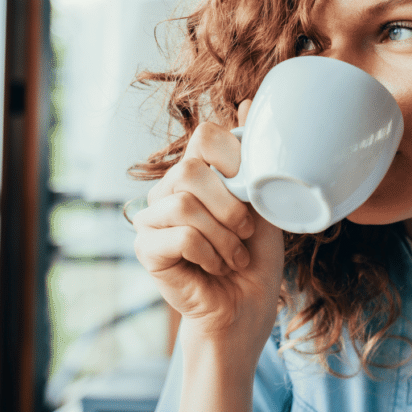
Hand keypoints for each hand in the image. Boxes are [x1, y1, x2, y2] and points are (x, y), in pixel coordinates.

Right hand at [133, 101, 283, 352]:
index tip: (252, 193)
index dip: (235, 160)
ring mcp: (152, 217)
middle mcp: (169, 189)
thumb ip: (254, 160)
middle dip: (230, 205)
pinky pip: (179, 234)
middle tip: (246, 232)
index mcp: (197, 173)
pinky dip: (210, 253)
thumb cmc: (257, 258)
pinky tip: (217, 267)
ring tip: (234, 256)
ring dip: (223, 236)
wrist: (246, 308)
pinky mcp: (146, 248)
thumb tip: (249, 103)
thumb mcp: (265, 202)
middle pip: (191, 168)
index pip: (205, 136)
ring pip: (185, 203)